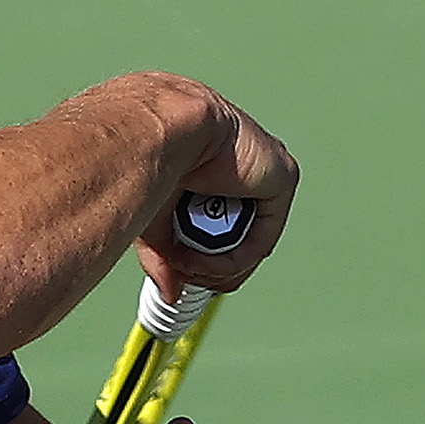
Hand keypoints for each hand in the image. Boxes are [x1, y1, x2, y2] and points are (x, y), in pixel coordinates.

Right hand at [152, 92, 298, 296]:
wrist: (155, 128)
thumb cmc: (141, 160)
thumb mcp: (151, 220)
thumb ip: (165, 258)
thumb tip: (171, 294)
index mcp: (211, 162)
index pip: (220, 219)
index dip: (203, 255)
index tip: (182, 273)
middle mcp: (241, 162)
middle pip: (238, 235)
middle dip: (210, 265)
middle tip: (182, 273)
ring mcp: (265, 168)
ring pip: (250, 242)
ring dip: (217, 266)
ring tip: (185, 264)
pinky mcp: (283, 175)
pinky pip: (263, 237)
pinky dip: (234, 259)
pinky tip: (204, 260)